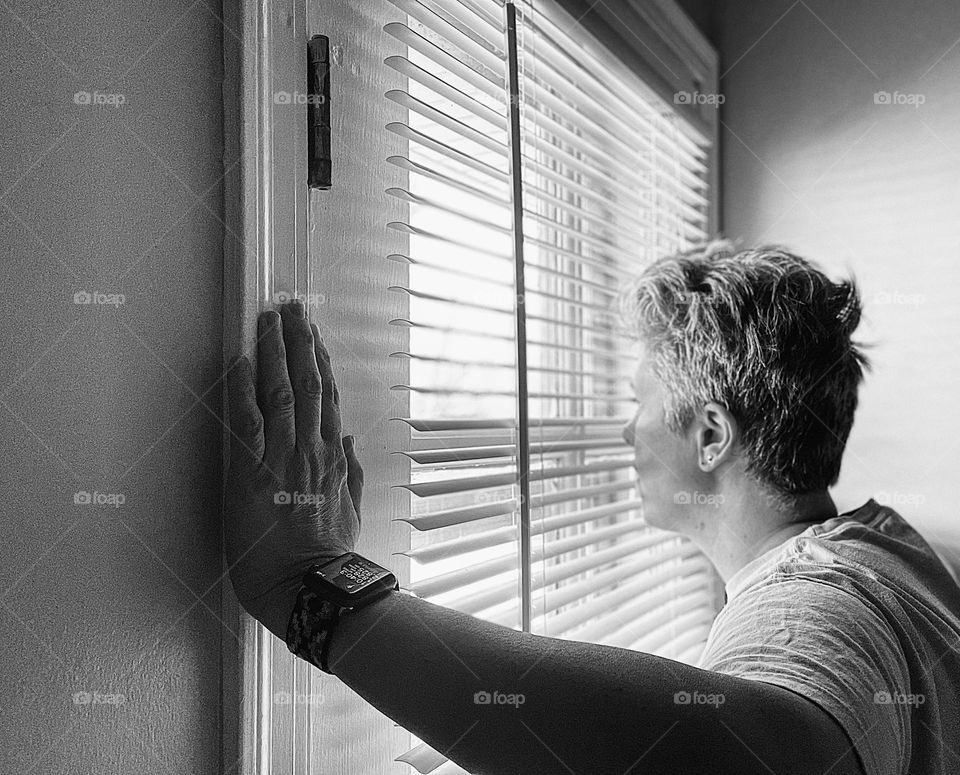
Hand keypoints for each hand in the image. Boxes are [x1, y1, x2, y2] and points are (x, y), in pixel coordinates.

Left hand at [223, 300, 362, 638]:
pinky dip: (243, 388)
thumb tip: (350, 440)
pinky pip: (246, 420)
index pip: (328, 396)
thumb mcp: (351, 510)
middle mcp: (311, 447)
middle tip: (292, 306)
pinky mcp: (251, 471)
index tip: (316, 335)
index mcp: (334, 456)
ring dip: (274, 350)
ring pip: (281, 390)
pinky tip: (240, 360)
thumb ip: (351, 472)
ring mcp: (282, 456)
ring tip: (270, 318)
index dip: (321, 360)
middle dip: (299, 340)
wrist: (309, 585)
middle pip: (308, 381)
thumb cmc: (328, 554)